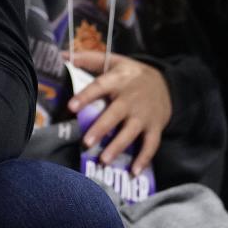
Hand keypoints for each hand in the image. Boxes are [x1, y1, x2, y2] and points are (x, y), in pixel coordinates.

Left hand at [65, 51, 170, 175]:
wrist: (167, 84)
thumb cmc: (132, 74)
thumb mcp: (114, 61)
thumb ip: (88, 59)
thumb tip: (61, 55)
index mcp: (118, 80)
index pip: (100, 87)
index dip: (86, 96)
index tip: (71, 107)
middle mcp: (131, 98)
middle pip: (115, 113)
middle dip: (101, 128)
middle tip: (86, 142)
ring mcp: (144, 114)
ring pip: (131, 132)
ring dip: (118, 147)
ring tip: (103, 160)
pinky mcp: (155, 127)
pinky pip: (151, 145)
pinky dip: (144, 159)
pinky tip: (133, 173)